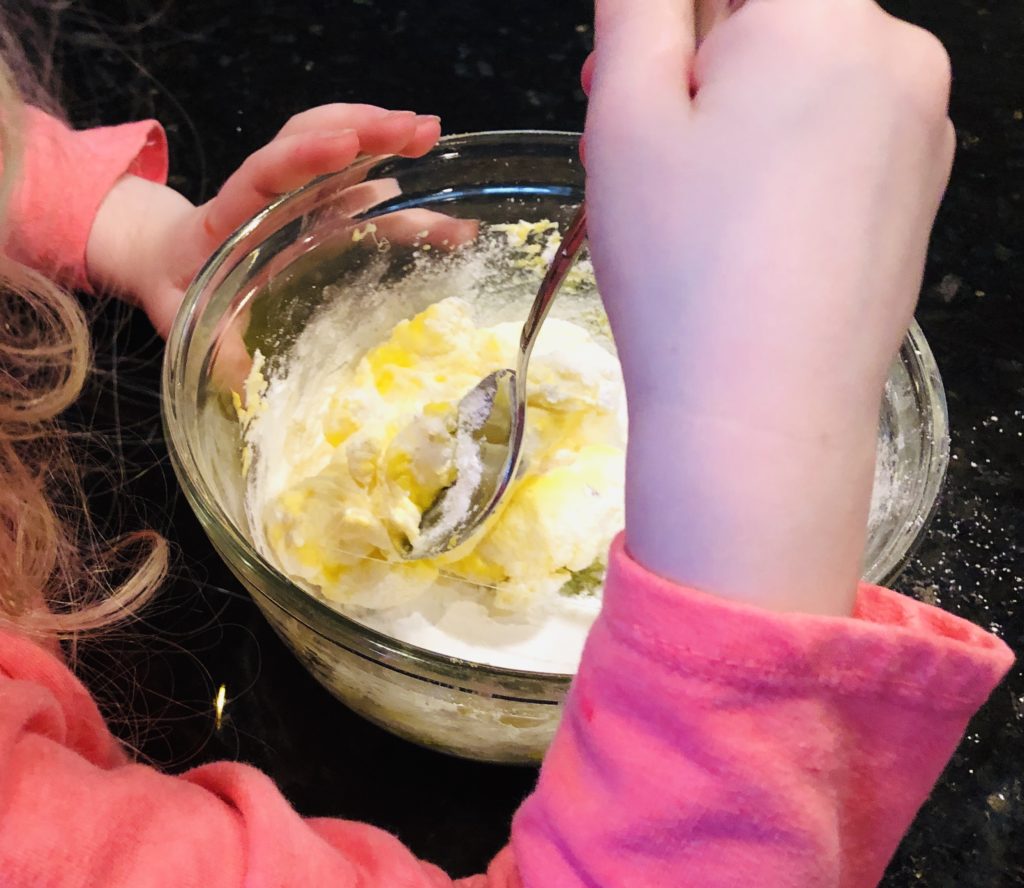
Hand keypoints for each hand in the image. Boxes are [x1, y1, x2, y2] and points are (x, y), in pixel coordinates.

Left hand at [86, 104, 442, 337]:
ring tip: (429, 133)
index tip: (345, 144)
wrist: (172, 259)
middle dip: (366, 129)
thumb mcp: (183, 315)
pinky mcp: (317, 201)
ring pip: (337, 144)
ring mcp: (297, 191)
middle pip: (314, 137)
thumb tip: (245, 383)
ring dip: (383, 134)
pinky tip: (426, 170)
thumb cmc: (179, 284)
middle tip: (419, 131)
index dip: (304, 155)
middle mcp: (269, 190)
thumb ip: (212, 344)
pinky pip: (352, 174)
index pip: (267, 170)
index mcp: (232, 211)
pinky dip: (391, 168)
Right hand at [585, 0, 954, 613]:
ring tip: (680, 198)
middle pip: (773, 20)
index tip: (627, 72)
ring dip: (732, 112)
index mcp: (825, 16)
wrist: (762, 416)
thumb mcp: (628, 118)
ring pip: (804, 81)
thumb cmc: (686, 269)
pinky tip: (737, 229)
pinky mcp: (916, 194)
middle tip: (632, 138)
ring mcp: (921, 130)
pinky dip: (780, 158)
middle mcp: (898, 56)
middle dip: (694, 61)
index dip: (671, 19)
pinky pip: (838, 138)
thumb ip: (637, 12)